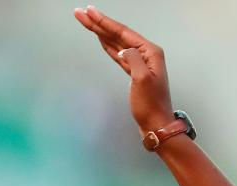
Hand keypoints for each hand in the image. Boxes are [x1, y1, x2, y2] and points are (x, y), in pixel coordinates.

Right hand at [73, 5, 173, 132]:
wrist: (156, 124)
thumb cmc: (151, 105)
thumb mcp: (142, 79)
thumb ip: (132, 59)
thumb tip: (122, 49)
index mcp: (150, 52)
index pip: (123, 32)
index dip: (104, 21)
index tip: (89, 11)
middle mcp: (146, 54)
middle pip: (118, 34)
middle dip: (99, 23)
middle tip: (80, 13)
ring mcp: (140, 63)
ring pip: (117, 43)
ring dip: (101, 32)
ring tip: (86, 21)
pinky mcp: (134, 72)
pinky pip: (118, 53)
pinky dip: (108, 45)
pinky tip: (100, 38)